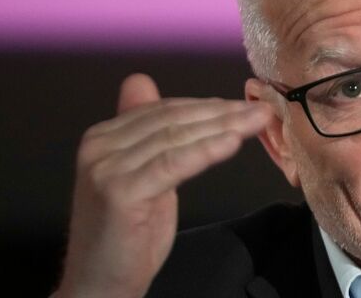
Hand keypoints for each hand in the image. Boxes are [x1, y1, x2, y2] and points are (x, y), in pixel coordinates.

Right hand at [55, 74, 270, 297]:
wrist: (100, 283)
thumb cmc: (126, 234)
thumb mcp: (143, 177)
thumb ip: (149, 137)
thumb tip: (143, 83)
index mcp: (104, 136)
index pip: (164, 109)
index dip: (208, 105)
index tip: (245, 105)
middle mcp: (100, 146)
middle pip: (173, 119)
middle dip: (221, 113)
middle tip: (260, 110)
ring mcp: (107, 168)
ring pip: (176, 138)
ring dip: (222, 127)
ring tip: (256, 122)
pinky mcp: (120, 192)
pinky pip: (173, 164)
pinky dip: (205, 151)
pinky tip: (233, 143)